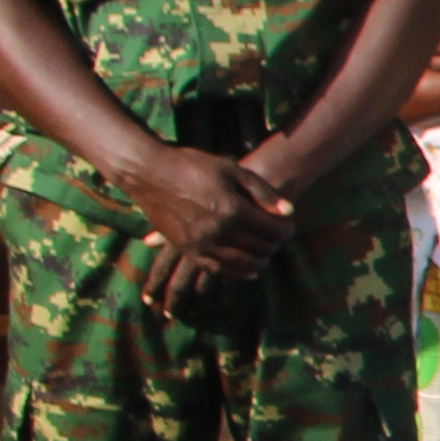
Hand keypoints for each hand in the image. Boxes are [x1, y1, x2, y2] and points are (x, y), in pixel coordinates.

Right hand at [121, 140, 292, 280]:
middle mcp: (219, 231)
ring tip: (265, 257)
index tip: (288, 227)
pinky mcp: (187, 250)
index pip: (272, 231)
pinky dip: (236, 274)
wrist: (149, 173)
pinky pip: (217, 270)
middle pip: (260, 249)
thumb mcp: (232, 170)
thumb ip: (263, 191)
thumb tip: (290, 211)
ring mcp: (202, 243)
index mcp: (233, 209)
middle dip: (274, 246)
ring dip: (258, 263)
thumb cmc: (193, 166)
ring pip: (241, 265)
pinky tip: (247, 271)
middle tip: (277, 241)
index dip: (285, 231)